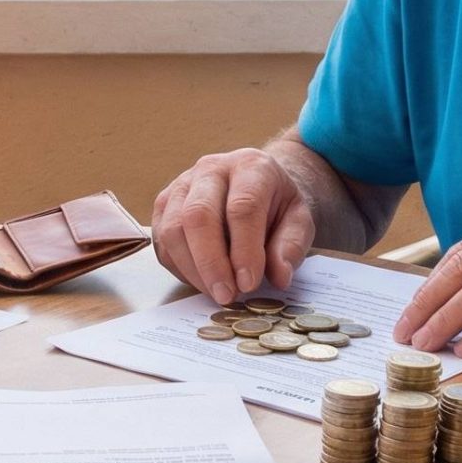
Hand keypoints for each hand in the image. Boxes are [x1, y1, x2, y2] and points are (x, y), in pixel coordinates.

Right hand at [152, 147, 316, 305]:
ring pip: (173, 229)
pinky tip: (201, 280)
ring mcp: (181, 184)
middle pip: (199, 214)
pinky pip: (162, 240)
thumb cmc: (277, 204)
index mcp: (250, 166)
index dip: (244, 250)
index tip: (249, 284)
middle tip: (225, 295)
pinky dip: (179, 267)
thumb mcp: (299, 221)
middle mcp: (211, 169)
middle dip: (210, 262)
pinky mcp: (164, 205)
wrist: (256, 186)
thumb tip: (279, 276)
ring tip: (216, 292)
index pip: (242, 207)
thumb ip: (291, 247)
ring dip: (192, 269)